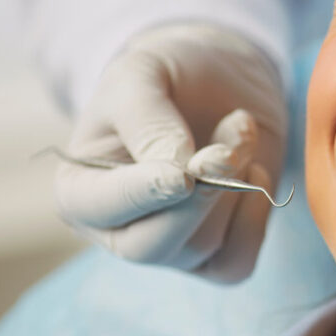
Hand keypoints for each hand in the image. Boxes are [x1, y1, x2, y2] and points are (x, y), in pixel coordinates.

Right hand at [55, 23, 286, 280]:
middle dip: (197, 199)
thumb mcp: (143, 74)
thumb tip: (174, 169)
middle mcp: (118, 227)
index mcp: (80, 187)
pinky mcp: (217, 250)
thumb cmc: (168, 75)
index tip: (183, 173)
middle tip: (227, 150)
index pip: (99, 209)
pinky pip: (237, 261)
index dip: (142, 194)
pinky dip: (255, 218)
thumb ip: (148, 119)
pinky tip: (256, 172)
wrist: (222, 78)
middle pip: (149, 245)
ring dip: (233, 187)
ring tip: (238, 128)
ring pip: (202, 246)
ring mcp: (170, 245)